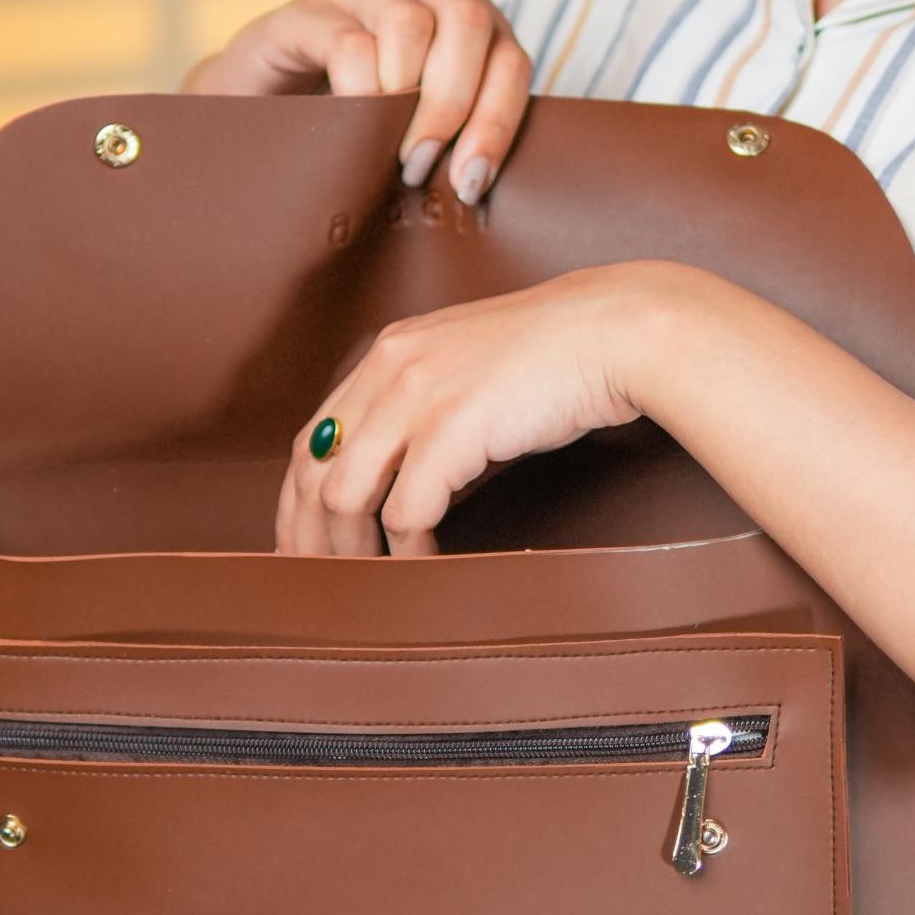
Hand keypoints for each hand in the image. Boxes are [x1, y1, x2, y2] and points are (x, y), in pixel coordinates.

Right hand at [181, 0, 532, 199]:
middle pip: (467, 19)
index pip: (507, 52)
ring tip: (386, 149)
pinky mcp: (298, 12)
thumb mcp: (417, 121)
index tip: (469, 183)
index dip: (498, 120)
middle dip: (454, 103)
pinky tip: (352, 129)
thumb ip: (461, 127)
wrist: (256, 116)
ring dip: (406, 98)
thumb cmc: (351, 119)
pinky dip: (361, 94)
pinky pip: (348, 43)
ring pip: (411, 21)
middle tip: (423, 165)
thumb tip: (481, 178)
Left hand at [275, 266, 651, 556]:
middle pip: (312, 468)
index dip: (297, 500)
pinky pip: (405, 511)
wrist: (616, 331)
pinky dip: (406, 552)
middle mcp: (389, 368)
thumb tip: (404, 485)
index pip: (313, 438)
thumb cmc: (558, 356)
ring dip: (350, 549)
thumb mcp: (469, 369)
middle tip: (314, 581)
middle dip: (306, 534)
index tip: (303, 544)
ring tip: (366, 583)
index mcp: (388, 353)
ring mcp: (417, 395)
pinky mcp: (453, 426)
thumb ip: (427, 409)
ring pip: (343, 495)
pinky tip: (421, 567)